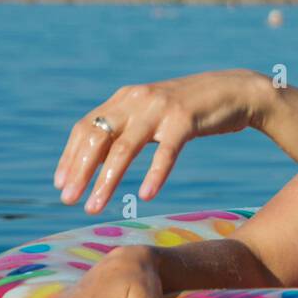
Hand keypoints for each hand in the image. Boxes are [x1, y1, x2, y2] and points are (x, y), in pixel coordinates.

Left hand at [53, 69, 261, 211]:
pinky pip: (166, 152)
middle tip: (69, 201)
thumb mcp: (154, 111)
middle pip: (97, 138)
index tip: (61, 185)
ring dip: (106, 180)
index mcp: (125, 98)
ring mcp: (161, 109)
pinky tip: (145, 195)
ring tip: (95, 206)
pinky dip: (154, 174)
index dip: (70, 157)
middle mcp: (137, 100)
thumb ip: (129, 124)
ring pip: (124, 148)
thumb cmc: (193, 109)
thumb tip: (101, 154)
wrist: (236, 92)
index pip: (86, 128)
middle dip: (80, 171)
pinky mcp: (186, 120)